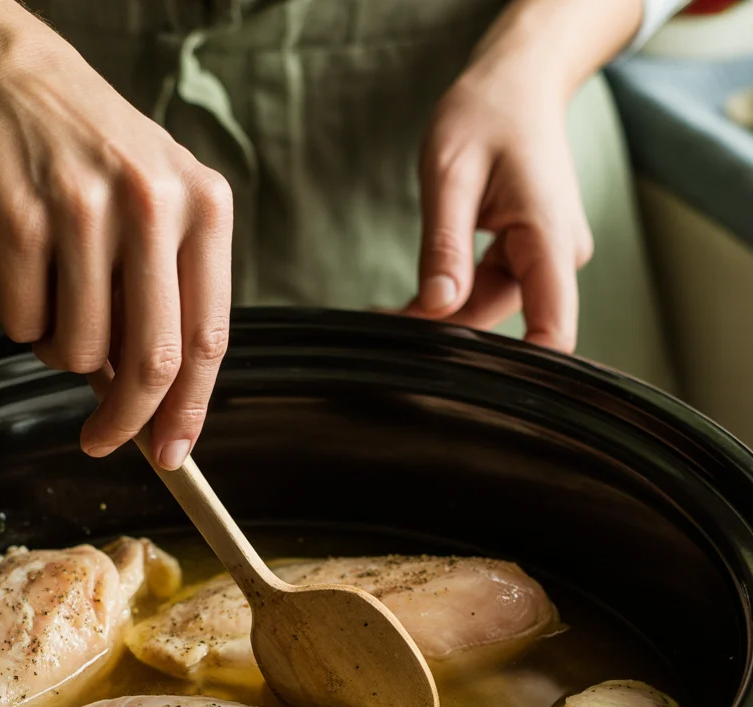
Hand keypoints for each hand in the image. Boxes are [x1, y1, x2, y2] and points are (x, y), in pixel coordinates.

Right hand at [0, 12, 231, 466]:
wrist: (14, 78)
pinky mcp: (19, 219)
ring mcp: (84, 210)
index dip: (190, 411)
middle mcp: (153, 205)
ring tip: (60, 304)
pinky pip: (24, 323)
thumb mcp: (161, 210)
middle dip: (126, 420)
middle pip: (151, 362)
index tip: (172, 454)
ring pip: (79, 350)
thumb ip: (169, 300)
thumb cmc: (98, 159)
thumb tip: (156, 406)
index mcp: (205, 208)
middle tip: (102, 441)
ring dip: (63, 356)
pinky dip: (24, 324)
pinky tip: (29, 276)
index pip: (208, 340)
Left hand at [401, 59, 592, 352]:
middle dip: (446, 330)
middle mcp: (556, 253)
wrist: (516, 82)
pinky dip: (451, 294)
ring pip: (489, 307)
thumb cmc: (487, 112)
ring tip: (388, 313)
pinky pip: (487, 289)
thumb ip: (444, 244)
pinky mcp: (528, 253)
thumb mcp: (449, 174)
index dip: (524, 371)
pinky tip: (414, 299)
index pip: (555, 328)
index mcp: (549, 236)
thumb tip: (437, 306)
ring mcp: (544, 255)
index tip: (471, 388)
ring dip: (442, 312)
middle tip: (386, 329)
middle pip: (503, 320)